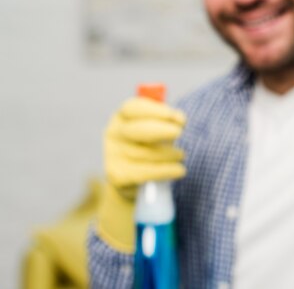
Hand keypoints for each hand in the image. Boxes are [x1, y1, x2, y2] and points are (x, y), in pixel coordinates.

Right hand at [96, 97, 185, 251]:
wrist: (133, 188)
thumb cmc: (150, 152)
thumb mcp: (155, 133)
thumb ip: (162, 120)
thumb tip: (180, 117)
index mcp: (121, 118)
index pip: (133, 106)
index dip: (158, 110)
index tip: (180, 117)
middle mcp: (112, 135)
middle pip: (139, 129)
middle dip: (164, 130)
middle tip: (182, 133)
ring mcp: (111, 156)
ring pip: (147, 153)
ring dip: (170, 155)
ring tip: (181, 156)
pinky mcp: (116, 178)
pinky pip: (145, 174)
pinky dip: (166, 172)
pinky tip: (179, 170)